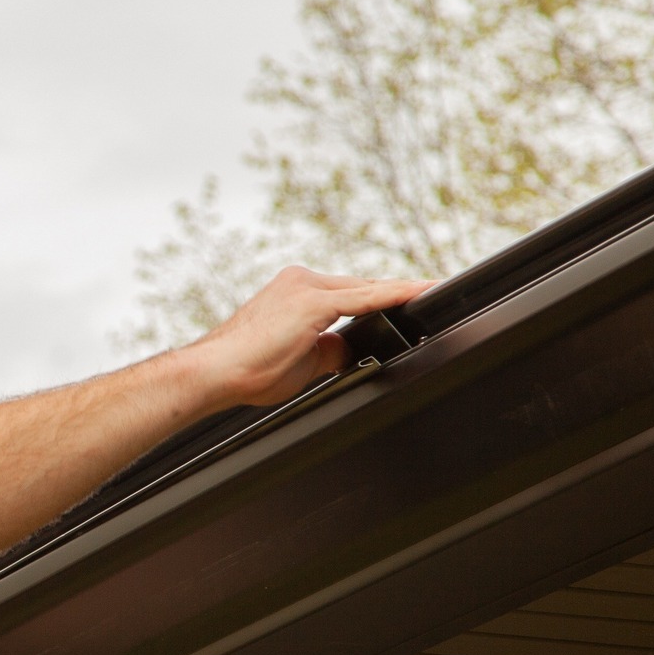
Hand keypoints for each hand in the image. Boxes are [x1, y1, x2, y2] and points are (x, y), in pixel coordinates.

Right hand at [187, 266, 436, 408]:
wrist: (216, 373)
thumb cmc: (247, 371)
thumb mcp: (299, 361)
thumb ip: (328, 349)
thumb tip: (349, 351)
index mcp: (294, 292)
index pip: (349, 293)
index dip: (381, 300)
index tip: (411, 299)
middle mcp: (300, 281)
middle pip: (362, 288)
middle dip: (396, 296)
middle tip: (436, 294)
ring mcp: (306, 288)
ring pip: (367, 289)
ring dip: (401, 294)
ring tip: (437, 291)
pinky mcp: (313, 301)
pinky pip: (367, 297)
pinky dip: (396, 295)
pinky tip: (421, 292)